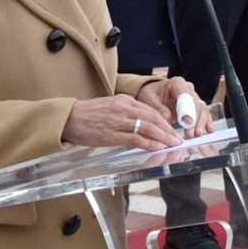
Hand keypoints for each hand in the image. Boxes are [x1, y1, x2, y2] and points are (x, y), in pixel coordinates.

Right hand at [63, 94, 182, 150]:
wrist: (68, 118)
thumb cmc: (88, 114)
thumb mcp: (110, 106)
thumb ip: (126, 112)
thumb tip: (143, 123)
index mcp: (123, 100)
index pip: (150, 110)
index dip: (164, 121)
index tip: (173, 129)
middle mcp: (123, 108)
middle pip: (153, 118)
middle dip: (168, 130)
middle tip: (178, 139)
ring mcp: (118, 121)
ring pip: (147, 128)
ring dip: (163, 137)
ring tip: (173, 144)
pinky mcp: (112, 135)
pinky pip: (136, 139)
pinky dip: (149, 144)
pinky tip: (158, 148)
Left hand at [135, 77, 215, 139]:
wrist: (154, 95)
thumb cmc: (151, 95)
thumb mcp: (149, 101)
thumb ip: (159, 109)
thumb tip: (169, 119)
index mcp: (176, 83)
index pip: (185, 96)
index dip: (187, 109)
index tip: (187, 122)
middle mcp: (188, 88)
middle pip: (196, 103)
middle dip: (195, 120)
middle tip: (191, 133)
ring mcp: (193, 97)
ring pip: (202, 109)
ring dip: (201, 123)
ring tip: (196, 135)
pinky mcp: (196, 107)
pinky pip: (204, 113)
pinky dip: (207, 122)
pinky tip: (209, 130)